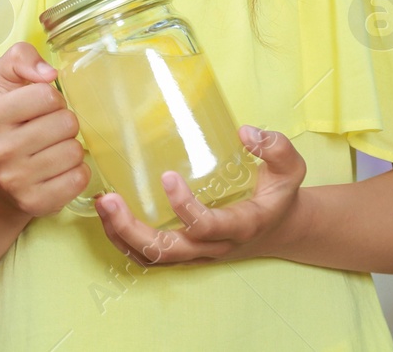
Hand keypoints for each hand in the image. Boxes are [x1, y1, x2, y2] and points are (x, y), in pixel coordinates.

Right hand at [0, 42, 89, 216]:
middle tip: (50, 131)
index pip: (47, 95)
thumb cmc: (7, 120)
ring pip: (75, 152)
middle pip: (66, 123)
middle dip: (64, 123)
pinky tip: (59, 169)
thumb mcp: (4, 80)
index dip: (52, 98)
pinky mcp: (35, 203)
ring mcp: (15, 180)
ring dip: (71, 147)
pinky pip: (79, 179)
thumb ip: (21, 57)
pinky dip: (76, 172)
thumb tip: (49, 74)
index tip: (41, 108)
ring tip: (54, 149)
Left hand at [95, 125, 306, 265]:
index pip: (207, 227)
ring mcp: (196, 253)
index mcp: (240, 226)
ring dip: (121, 236)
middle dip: (133, 230)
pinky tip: (108, 211)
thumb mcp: (290, 170)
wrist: (279, 229)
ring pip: (153, 259)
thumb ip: (276, 148)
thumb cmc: (278, 195)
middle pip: (168, 252)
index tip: (167, 177)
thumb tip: (245, 132)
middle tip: (109, 199)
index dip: (185, 208)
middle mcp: (214, 246)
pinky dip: (123, 239)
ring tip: (102, 203)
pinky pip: (149, 255)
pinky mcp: (183, 252)